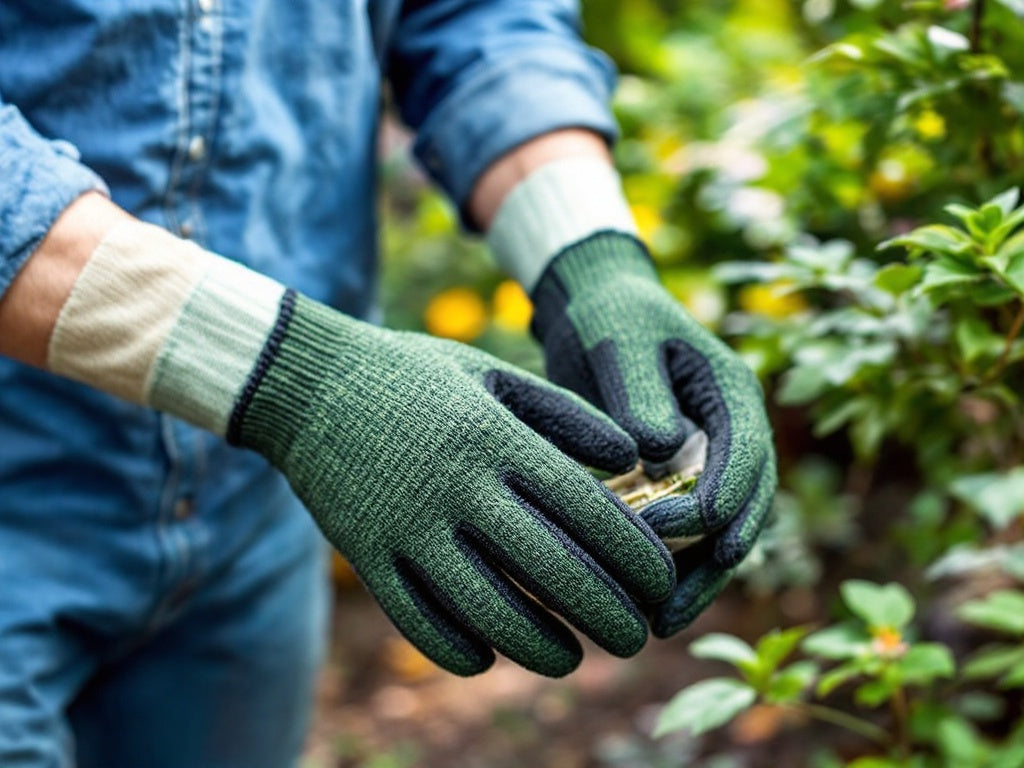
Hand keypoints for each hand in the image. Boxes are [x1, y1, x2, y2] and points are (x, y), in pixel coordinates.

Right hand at [231, 292, 674, 676]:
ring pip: (486, 607)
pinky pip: (417, 619)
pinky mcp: (364, 554)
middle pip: (548, 567)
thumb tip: (631, 456)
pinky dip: (457, 649)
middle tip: (635, 639)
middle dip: (605, 613)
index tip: (664, 584)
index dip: (634, 555)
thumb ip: (564, 412)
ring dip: (538, 645)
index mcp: (494, 436)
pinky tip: (488, 658)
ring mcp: (406, 525)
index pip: (584, 508)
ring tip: (571, 659)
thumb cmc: (412, 375)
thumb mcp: (491, 373)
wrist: (305, 382)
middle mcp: (455, 486)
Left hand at [530, 232, 776, 636]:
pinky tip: (640, 600)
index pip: (745, 457)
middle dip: (714, 561)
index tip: (664, 530)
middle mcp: (733, 432)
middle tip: (669, 608)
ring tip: (659, 622)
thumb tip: (659, 451)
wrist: (593, 309)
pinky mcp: (681, 476)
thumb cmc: (608, 317)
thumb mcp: (621, 342)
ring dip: (697, 577)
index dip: (715, 500)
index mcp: (733, 393)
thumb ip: (640, 393)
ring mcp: (711, 457)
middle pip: (744, 508)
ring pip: (721, 530)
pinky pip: (689, 529)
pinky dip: (672, 564)